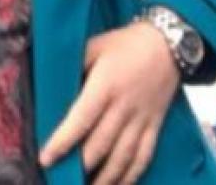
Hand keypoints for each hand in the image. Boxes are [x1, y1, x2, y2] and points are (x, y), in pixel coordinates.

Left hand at [39, 22, 179, 183]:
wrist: (169, 44)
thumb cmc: (124, 44)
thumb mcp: (93, 46)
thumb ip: (72, 65)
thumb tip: (50, 81)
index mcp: (106, 86)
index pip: (81, 119)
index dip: (63, 141)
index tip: (46, 158)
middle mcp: (124, 108)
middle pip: (100, 144)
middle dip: (80, 166)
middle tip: (62, 179)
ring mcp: (142, 120)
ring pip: (122, 157)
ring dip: (105, 178)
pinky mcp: (155, 127)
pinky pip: (144, 157)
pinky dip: (131, 176)